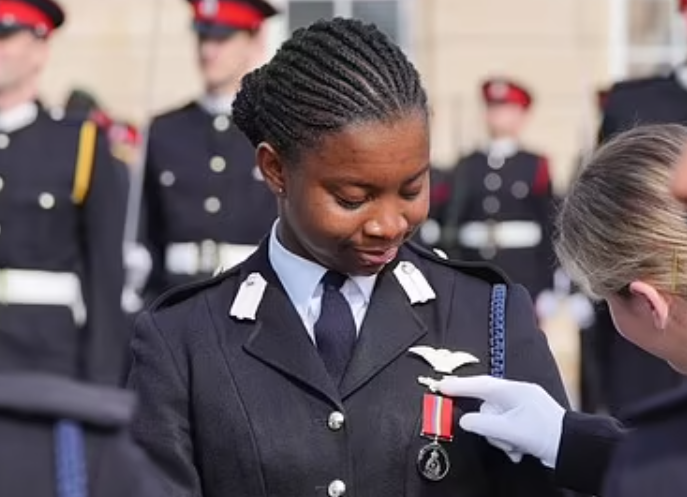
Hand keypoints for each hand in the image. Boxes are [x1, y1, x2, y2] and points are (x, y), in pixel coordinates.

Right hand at [436, 375, 564, 467]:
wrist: (574, 448)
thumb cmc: (544, 434)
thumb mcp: (509, 430)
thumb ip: (482, 424)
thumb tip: (464, 421)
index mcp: (513, 391)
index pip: (480, 385)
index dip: (459, 386)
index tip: (441, 386)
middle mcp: (517, 396)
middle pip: (487, 408)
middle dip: (490, 427)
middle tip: (500, 438)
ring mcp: (522, 409)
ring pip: (495, 421)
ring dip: (501, 438)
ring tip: (515, 447)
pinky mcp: (526, 421)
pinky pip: (506, 428)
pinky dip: (509, 440)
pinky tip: (519, 450)